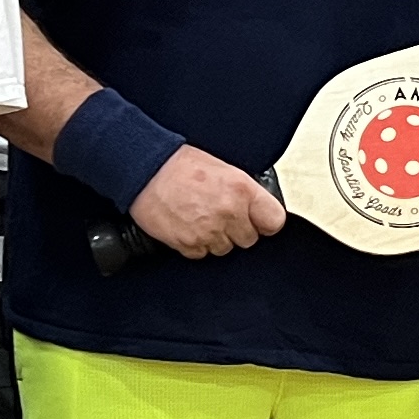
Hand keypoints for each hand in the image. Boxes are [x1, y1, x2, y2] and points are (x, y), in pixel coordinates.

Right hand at [131, 145, 288, 260]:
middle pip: (249, 239)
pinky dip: (196, 244)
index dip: (265, 222)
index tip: (258, 221)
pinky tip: (188, 225)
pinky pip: (202, 254)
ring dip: (216, 238)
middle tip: (220, 215)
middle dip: (237, 230)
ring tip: (200, 217)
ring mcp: (208, 230)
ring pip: (225, 249)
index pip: (274, 221)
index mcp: (241, 189)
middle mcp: (228, 211)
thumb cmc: (179, 164)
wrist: (144, 170)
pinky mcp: (188, 243)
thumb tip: (256, 208)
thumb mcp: (222, 167)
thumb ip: (243, 191)